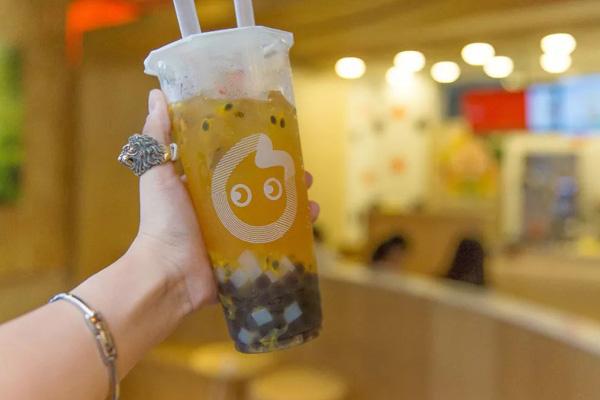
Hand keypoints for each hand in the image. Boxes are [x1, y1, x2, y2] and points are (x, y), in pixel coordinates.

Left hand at [131, 90, 319, 313]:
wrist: (169, 273)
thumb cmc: (161, 221)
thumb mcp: (157, 174)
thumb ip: (157, 137)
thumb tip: (156, 94)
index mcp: (205, 183)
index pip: (235, 158)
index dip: (255, 146)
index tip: (272, 132)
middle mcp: (225, 203)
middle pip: (260, 181)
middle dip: (282, 171)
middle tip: (298, 163)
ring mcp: (240, 228)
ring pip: (274, 206)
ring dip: (295, 195)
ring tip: (309, 187)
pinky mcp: (251, 249)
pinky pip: (279, 234)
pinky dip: (298, 226)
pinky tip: (311, 215)